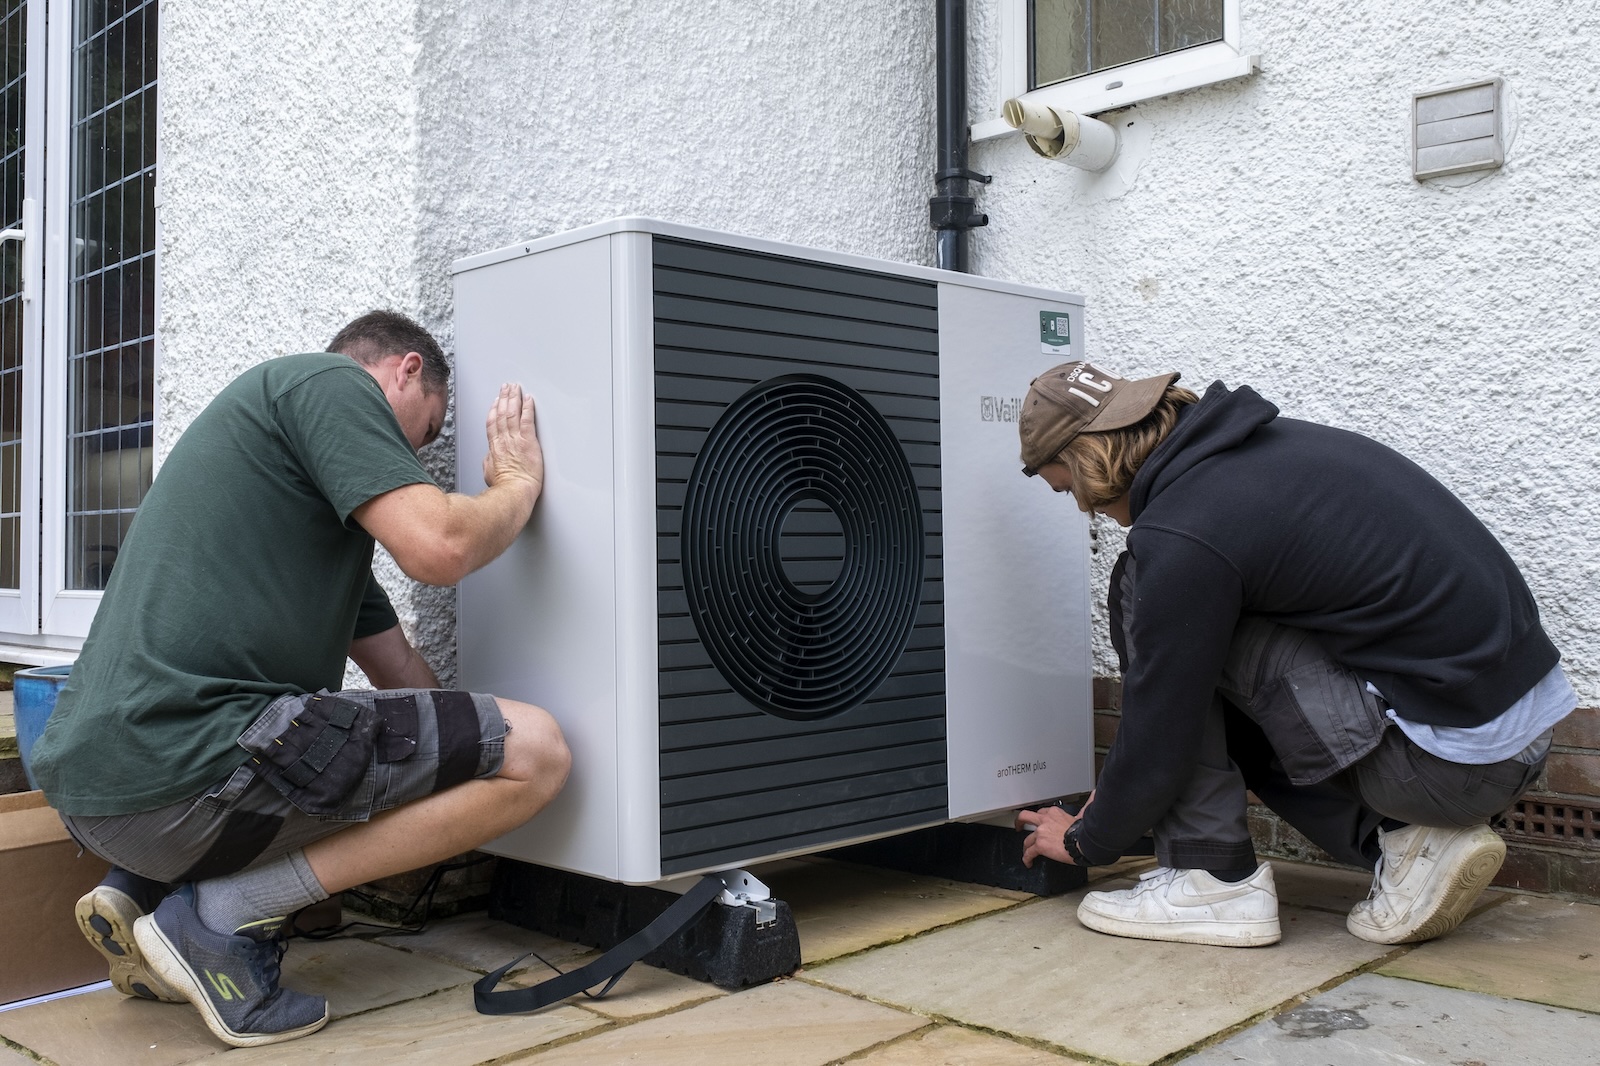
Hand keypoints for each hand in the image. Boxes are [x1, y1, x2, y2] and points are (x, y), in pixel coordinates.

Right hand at [482, 383, 543, 498]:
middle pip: (502, 413)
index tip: (496, 401)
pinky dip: (528, 408)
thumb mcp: (489, 473)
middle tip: (507, 387)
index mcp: (494, 447)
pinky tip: (529, 399)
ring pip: (513, 413)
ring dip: (514, 398)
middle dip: (504, 398)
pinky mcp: (528, 441)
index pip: (492, 423)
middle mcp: (504, 440)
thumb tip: (489, 458)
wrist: (514, 492)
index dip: (494, 409)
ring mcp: (516, 440)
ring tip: (516, 388)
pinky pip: (527, 420)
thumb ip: (489, 462)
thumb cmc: (504, 487)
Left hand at [1015, 790, 1093, 868]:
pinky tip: (1028, 862)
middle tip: (1018, 826)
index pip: (1042, 812)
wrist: (1084, 843)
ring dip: (1026, 846)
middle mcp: (1045, 820)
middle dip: (1019, 822)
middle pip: (1025, 817)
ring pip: (1027, 839)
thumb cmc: (1085, 831)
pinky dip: (1027, 858)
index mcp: (1054, 813)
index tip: (1039, 821)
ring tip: (1027, 852)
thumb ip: (1088, 803)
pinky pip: (1029, 853)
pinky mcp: (1040, 845)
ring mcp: (1041, 833)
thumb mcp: (1084, 813)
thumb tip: (1095, 794)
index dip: (1039, 817)